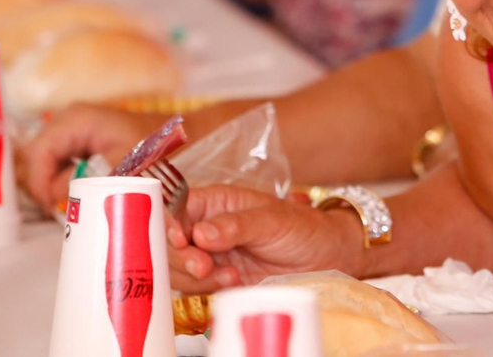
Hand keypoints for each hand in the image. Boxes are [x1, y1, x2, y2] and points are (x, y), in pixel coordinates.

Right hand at [20, 104, 157, 209]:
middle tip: (55, 207)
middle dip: (41, 184)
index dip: (38, 181)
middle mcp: (67, 120)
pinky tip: (70, 192)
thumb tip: (56, 195)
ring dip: (48, 182)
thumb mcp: (123, 163)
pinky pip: (54, 160)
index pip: (38, 152)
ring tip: (62, 202)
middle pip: (35, 155)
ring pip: (41, 159)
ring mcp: (69, 128)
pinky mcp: (73, 138)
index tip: (51, 205)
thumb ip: (89, 178)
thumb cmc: (149, 144)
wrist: (167, 133)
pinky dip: (57, 177)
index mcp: (76, 120)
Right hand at [168, 185, 357, 293]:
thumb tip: (201, 233)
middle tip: (204, 266)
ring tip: (231, 275)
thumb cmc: (301, 228)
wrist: (324, 259)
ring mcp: (209, 256)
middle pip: (169, 243)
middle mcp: (206, 228)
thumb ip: (236, 225)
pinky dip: (208, 289)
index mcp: (215, 203)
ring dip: (196, 278)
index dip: (168, 224)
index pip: (176, 208)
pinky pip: (195, 289)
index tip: (179, 240)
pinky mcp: (216, 281)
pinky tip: (234, 282)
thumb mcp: (271, 220)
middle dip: (181, 258)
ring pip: (178, 269)